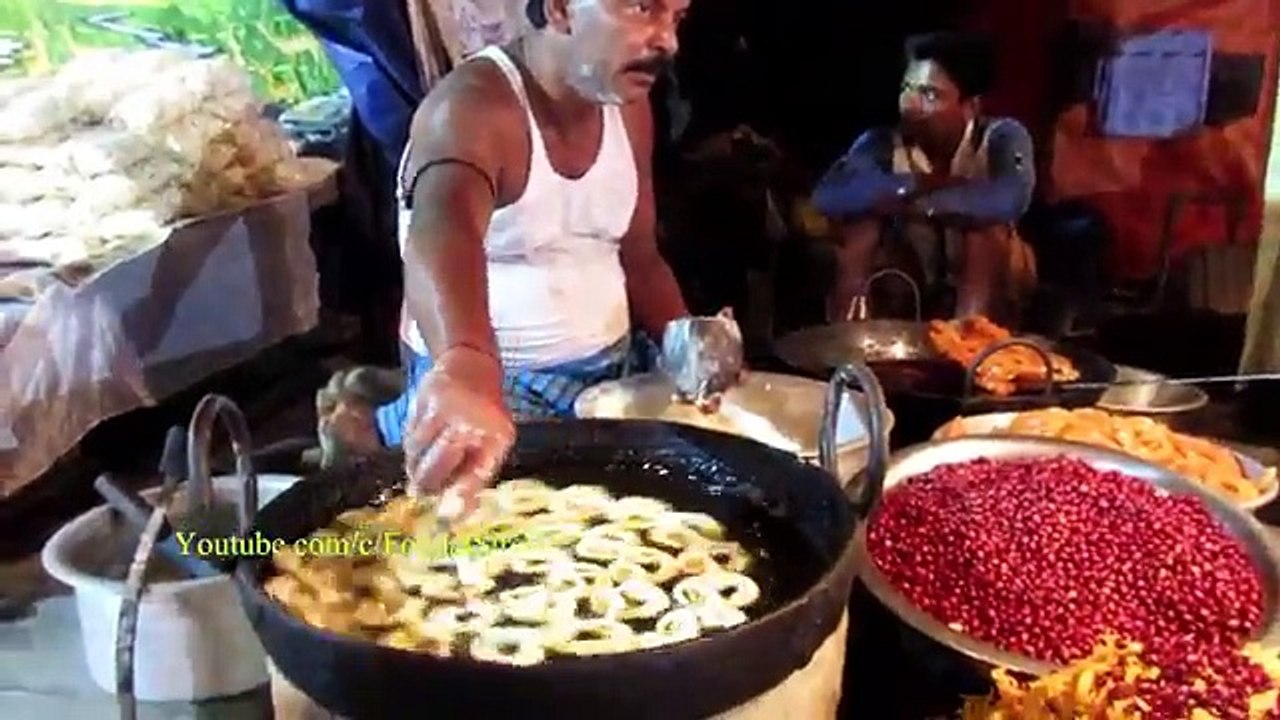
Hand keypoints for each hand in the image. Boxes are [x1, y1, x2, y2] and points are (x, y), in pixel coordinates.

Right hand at [402, 347, 514, 518]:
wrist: (471, 366)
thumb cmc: (486, 415)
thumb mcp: (493, 444)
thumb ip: (475, 477)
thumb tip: (454, 515)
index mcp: (493, 435)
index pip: (474, 474)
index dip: (458, 496)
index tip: (444, 516)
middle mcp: (468, 421)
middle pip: (434, 467)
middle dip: (425, 485)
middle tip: (421, 494)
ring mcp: (442, 408)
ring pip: (416, 452)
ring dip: (415, 466)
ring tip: (420, 469)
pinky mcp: (421, 399)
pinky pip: (408, 434)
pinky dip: (411, 447)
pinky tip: (419, 447)